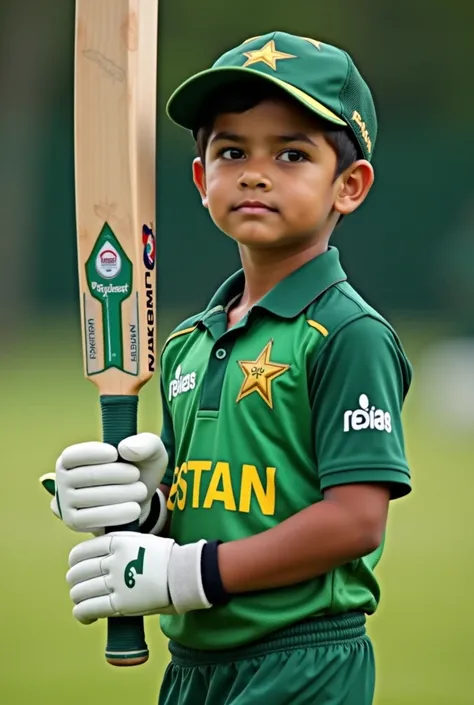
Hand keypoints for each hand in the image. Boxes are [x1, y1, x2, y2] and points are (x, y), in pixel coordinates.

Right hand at [40, 433, 167, 535]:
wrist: (138, 500)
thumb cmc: (139, 469)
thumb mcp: (149, 452)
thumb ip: (144, 443)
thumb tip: (125, 449)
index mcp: (71, 458)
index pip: (73, 455)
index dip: (93, 454)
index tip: (115, 454)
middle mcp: (61, 479)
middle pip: (87, 476)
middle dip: (118, 475)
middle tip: (136, 476)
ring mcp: (64, 502)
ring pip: (90, 498)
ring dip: (121, 495)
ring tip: (140, 491)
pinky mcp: (73, 522)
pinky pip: (90, 520)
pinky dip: (115, 515)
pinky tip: (134, 510)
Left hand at [66, 532, 211, 622]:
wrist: (185, 573)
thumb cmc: (166, 557)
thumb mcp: (139, 539)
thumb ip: (118, 545)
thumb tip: (100, 554)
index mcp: (116, 542)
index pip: (80, 553)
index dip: (74, 563)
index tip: (77, 569)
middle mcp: (112, 560)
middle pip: (77, 573)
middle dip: (75, 582)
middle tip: (81, 588)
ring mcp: (115, 582)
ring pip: (79, 592)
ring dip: (78, 599)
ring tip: (84, 603)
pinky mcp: (119, 604)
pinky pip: (88, 609)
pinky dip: (81, 614)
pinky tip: (86, 617)